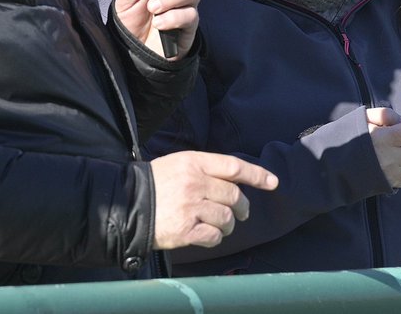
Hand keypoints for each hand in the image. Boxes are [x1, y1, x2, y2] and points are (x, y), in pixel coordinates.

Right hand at [150, 151, 278, 248]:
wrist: (127, 204)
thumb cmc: (154, 183)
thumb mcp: (178, 164)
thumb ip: (205, 169)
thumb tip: (234, 180)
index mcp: (194, 162)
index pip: (234, 166)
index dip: (257, 175)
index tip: (272, 183)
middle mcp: (195, 183)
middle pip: (234, 196)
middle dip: (242, 207)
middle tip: (241, 213)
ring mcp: (191, 207)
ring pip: (227, 218)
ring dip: (228, 224)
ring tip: (219, 225)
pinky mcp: (185, 230)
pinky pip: (214, 236)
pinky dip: (215, 237)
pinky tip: (206, 235)